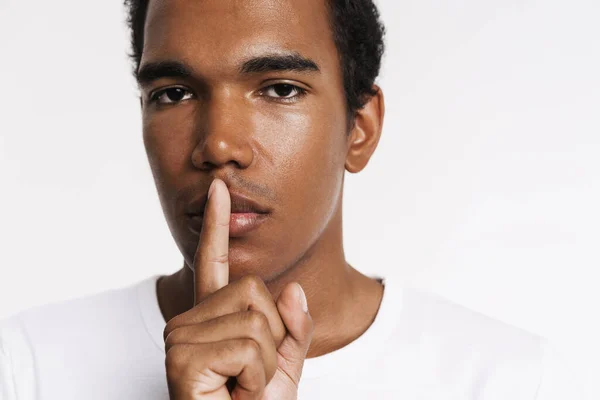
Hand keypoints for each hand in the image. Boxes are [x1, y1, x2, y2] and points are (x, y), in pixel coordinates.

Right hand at [164, 179, 313, 399]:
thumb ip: (292, 329)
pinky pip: (249, 346)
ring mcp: (180, 336)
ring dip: (265, 363)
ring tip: (240, 388)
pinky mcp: (180, 356)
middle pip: (256, 292)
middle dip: (273, 339)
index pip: (215, 263)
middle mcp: (189, 320)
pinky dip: (256, 377)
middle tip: (249, 376)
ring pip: (257, 319)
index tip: (219, 188)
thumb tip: (293, 289)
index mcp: (212, 318)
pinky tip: (233, 394)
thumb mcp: (283, 369)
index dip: (218, 226)